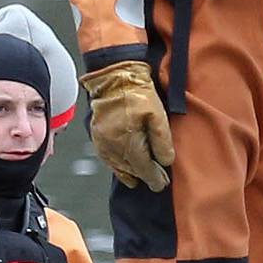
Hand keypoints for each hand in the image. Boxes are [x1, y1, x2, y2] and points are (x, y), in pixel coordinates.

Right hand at [84, 62, 173, 191]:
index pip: (144, 169)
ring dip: (131, 172)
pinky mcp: (97, 137)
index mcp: (129, 142)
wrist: (114, 78)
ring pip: (119, 167)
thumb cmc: (137, 93)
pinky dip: (117, 166)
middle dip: (145, 176)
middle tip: (157, 181)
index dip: (154, 178)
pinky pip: (107, 159)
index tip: (162, 184)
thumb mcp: (158, 115)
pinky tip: (125, 167)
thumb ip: (162, 140)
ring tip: (141, 177)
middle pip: (132, 170)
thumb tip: (165, 161)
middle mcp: (114, 147)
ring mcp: (103, 143)